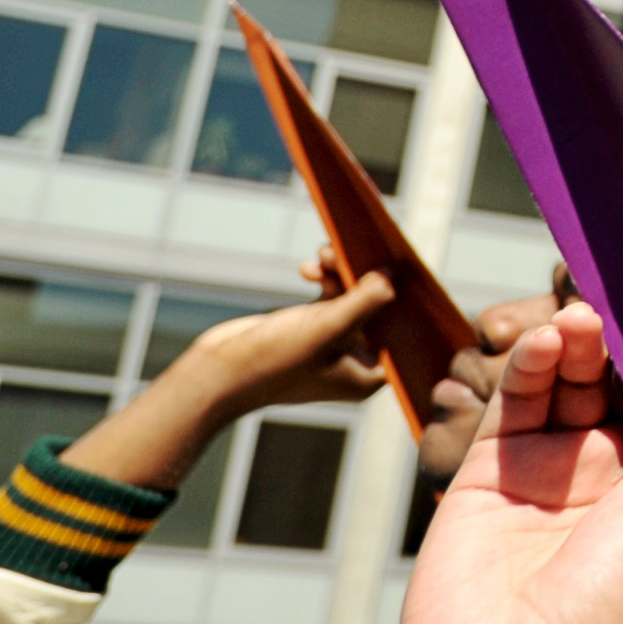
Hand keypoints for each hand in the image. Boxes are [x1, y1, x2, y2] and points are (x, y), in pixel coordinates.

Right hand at [59, 269, 391, 492]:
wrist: (217, 372)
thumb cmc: (273, 360)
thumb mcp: (327, 327)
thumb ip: (365, 301)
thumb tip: (393, 277)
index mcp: (368, 373)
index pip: (403, 328)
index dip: (404, 294)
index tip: (400, 260)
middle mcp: (355, 360)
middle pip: (379, 307)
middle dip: (366, 274)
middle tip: (354, 250)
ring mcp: (332, 344)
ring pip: (353, 295)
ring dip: (341, 271)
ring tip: (323, 255)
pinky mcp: (310, 329)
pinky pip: (330, 295)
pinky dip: (323, 278)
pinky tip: (307, 267)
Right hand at [394, 305, 622, 623]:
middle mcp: (607, 475)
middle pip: (614, 375)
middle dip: (618, 331)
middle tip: (617, 286)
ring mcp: (547, 472)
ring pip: (563, 378)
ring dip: (573, 340)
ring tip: (578, 319)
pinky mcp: (487, 473)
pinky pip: (513, 400)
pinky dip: (529, 363)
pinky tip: (547, 340)